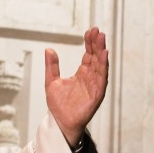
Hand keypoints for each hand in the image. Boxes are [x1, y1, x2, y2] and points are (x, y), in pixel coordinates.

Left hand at [45, 27, 107, 146]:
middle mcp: (90, 78)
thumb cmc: (58, 105)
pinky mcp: (97, 93)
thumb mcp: (51, 81)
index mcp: (82, 74)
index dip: (89, 43)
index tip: (89, 31)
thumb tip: (49, 50)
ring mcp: (95, 85)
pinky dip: (103, 66)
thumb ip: (51, 66)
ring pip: (100, 65)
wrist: (60, 122)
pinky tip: (104, 54)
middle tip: (97, 30)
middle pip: (96, 57)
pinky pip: (102, 78)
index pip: (88, 55)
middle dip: (97, 43)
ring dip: (102, 51)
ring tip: (101, 38)